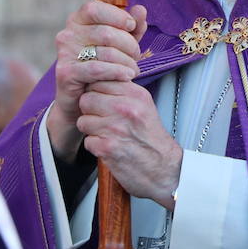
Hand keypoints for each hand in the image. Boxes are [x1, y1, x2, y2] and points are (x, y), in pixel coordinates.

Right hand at [47, 1, 147, 161]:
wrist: (82, 100)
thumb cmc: (103, 66)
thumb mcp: (121, 45)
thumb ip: (131, 27)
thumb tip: (141, 10)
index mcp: (77, 21)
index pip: (96, 8)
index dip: (118, 16)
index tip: (132, 26)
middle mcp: (67, 34)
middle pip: (106, 32)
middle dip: (128, 45)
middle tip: (136, 56)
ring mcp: (64, 53)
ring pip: (105, 52)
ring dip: (126, 62)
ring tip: (134, 70)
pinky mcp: (66, 72)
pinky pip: (98, 69)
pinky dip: (117, 72)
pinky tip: (128, 76)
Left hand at [77, 80, 181, 208]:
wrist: (164, 169)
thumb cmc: (152, 139)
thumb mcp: (145, 106)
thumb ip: (125, 91)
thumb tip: (101, 79)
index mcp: (136, 95)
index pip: (100, 81)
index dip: (97, 92)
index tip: (103, 101)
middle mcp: (125, 108)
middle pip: (87, 99)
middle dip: (90, 110)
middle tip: (102, 119)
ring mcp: (115, 128)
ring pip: (83, 120)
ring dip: (91, 130)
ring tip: (107, 134)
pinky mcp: (107, 148)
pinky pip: (87, 140)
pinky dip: (95, 146)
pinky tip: (109, 147)